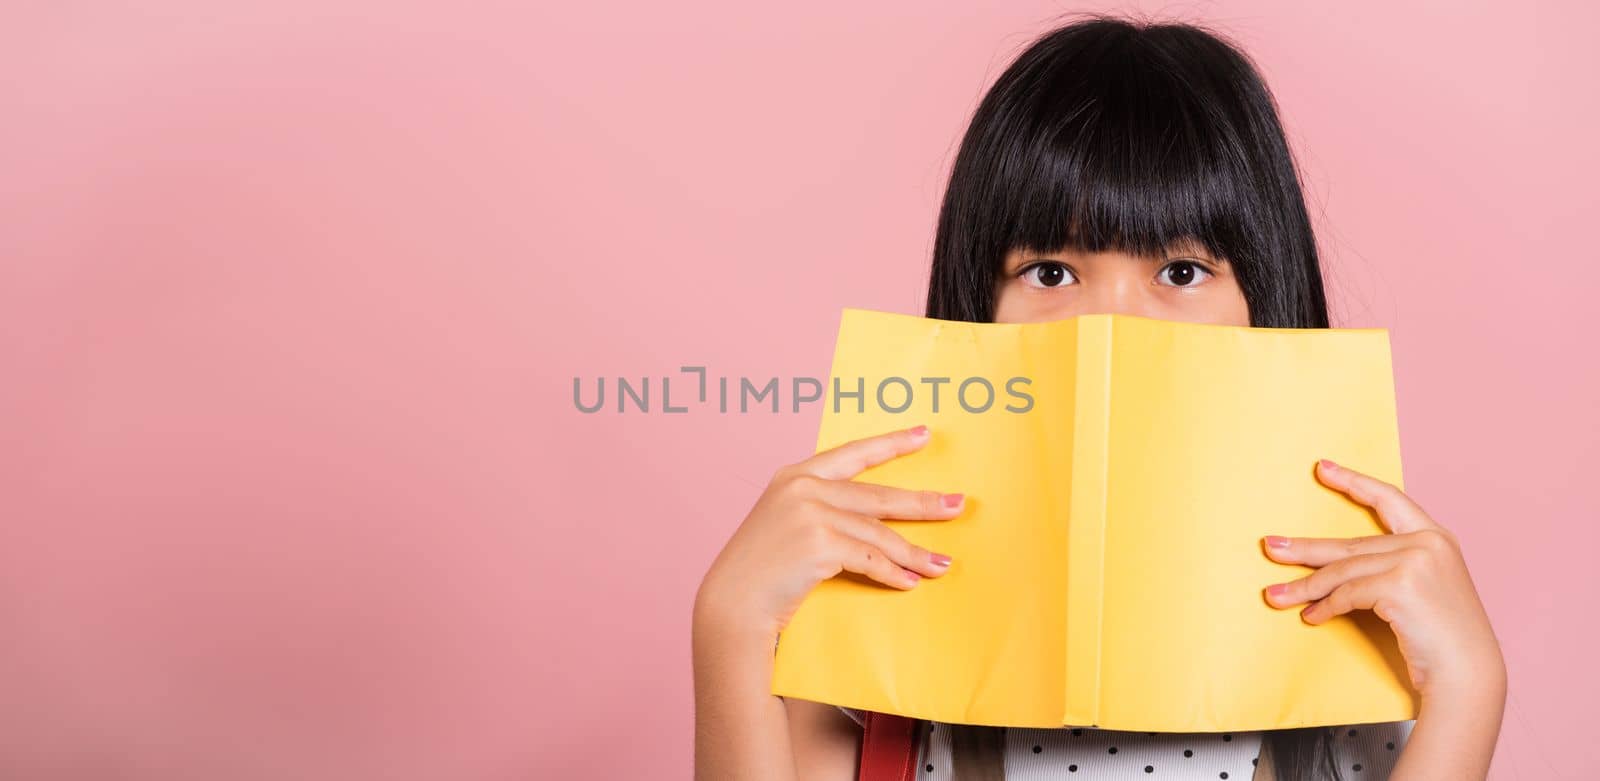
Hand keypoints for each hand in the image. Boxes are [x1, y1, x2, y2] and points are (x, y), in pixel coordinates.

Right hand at [694, 424, 964, 639]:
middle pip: (877, 496)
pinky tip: (910, 582)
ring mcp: (811, 512)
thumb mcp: (786, 525)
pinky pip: (870, 558)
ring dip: (914, 552)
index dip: (890, 444)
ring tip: (941, 564)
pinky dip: (893, 572)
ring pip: (878, 533)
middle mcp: (803, 487)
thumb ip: (820, 511)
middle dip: (922, 502)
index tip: (922, 435)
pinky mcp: (820, 542)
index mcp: (795, 476)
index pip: (852, 454)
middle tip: (957, 505)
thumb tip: (874, 522)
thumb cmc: (761, 571)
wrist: (733, 602)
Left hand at [1259, 459, 1504, 701]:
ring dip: (1304, 586)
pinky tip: (1311, 617)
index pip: (1389, 499)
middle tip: (1270, 546)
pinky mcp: (1400, 585)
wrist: (1467, 671)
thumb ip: (1391, 565)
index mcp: (1436, 537)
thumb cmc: (1441, 637)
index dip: (1354, 482)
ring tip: (1273, 595)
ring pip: (1343, 571)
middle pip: (1352, 545)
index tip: (1322, 468)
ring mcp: (1415, 560)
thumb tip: (1331, 564)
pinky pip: (1347, 594)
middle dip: (1306, 549)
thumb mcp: (1420, 588)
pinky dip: (1325, 607)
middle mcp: (1428, 542)